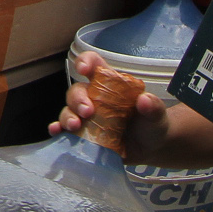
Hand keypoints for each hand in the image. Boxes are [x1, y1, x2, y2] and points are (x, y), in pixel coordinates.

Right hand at [51, 50, 172, 157]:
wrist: (151, 149)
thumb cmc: (152, 124)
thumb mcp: (157, 115)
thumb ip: (154, 107)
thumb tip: (144, 100)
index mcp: (111, 85)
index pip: (95, 65)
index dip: (86, 62)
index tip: (84, 69)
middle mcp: (95, 98)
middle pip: (77, 91)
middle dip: (78, 99)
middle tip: (87, 112)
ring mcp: (87, 118)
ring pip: (68, 110)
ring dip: (67, 116)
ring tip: (74, 126)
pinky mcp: (83, 135)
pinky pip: (65, 130)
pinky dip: (57, 129)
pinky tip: (56, 132)